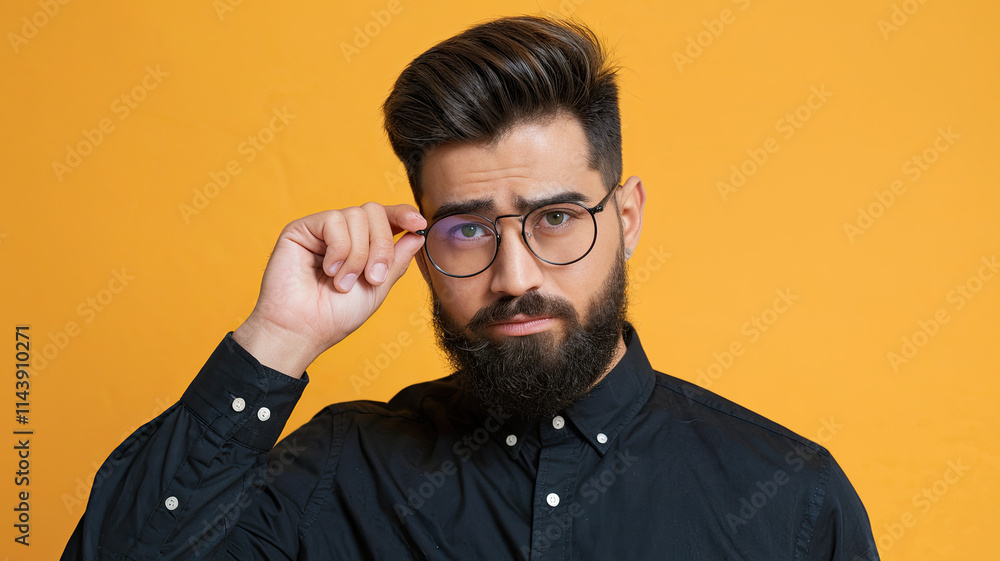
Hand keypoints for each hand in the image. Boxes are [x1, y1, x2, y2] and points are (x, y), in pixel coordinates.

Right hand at [233, 203, 425, 376]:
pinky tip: (328, 270)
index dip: (403, 214)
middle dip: (381, 245)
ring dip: (358, 254)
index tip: (418, 223)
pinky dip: (339, 249)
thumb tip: (418, 234)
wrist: (304, 329)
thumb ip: (397, 259)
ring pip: (356, 215)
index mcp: (362, 245)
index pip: (386, 217)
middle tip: (374, 277)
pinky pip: (333, 220)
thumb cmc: (336, 315)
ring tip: (344, 282)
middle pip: (374, 212)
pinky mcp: (301, 229)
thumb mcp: (378, 287)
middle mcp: (343, 233)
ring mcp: (322, 230)